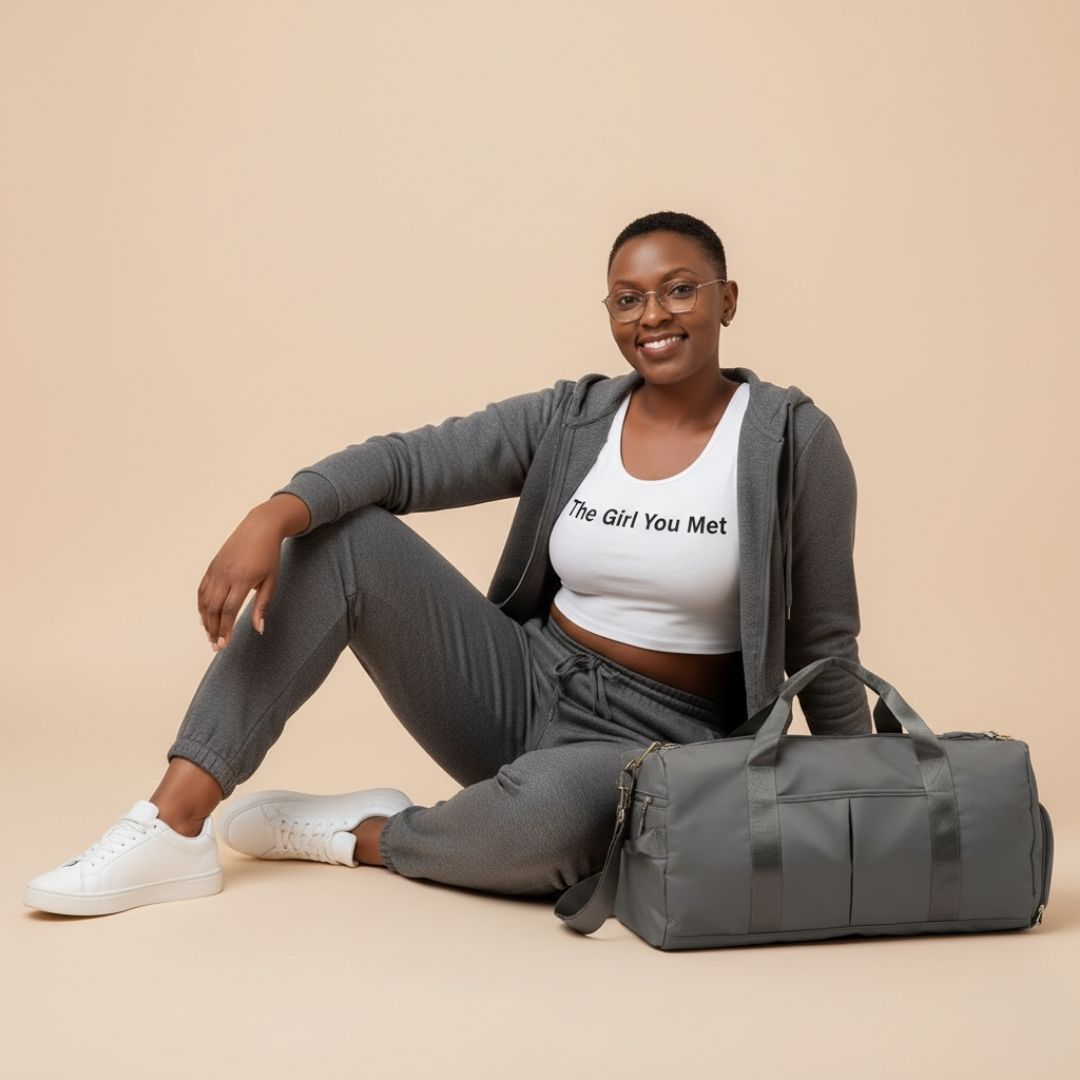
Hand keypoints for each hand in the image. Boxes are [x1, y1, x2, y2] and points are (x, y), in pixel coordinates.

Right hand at [197, 508, 286, 651]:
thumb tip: (259, 629)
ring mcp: (216, 570)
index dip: (225, 630)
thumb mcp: (272, 581)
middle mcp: (225, 575)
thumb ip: (262, 605)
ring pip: (205, 601)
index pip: (229, 610)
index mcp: (242, 579)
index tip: (224, 644)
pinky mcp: (212, 566)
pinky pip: (202, 590)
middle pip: (214, 609)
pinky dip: (201, 606)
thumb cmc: (269, 555)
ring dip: (206, 620)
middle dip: (214, 629)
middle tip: (216, 646)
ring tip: (210, 635)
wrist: (260, 527)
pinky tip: (205, 617)